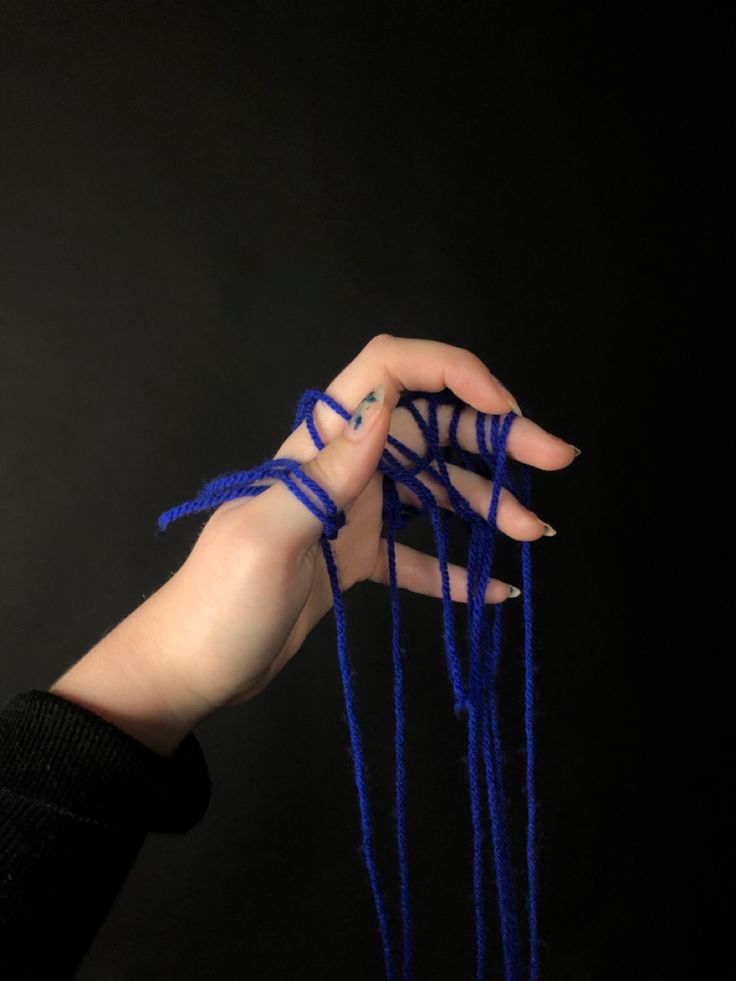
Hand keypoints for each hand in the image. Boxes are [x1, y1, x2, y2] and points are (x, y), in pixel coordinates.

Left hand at [50, 335, 577, 755]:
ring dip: (488, 505)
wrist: (192, 667)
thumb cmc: (219, 604)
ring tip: (537, 533)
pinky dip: (459, 568)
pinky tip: (497, 588)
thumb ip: (324, 473)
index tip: (504, 406)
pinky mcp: (356, 558)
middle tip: (555, 461)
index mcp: (317, 447)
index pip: (389, 373)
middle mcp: (343, 468)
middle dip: (496, 436)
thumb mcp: (268, 537)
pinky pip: (419, 555)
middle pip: (431, 429)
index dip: (451, 372)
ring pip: (435, 491)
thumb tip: (383, 403)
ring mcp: (353, 514)